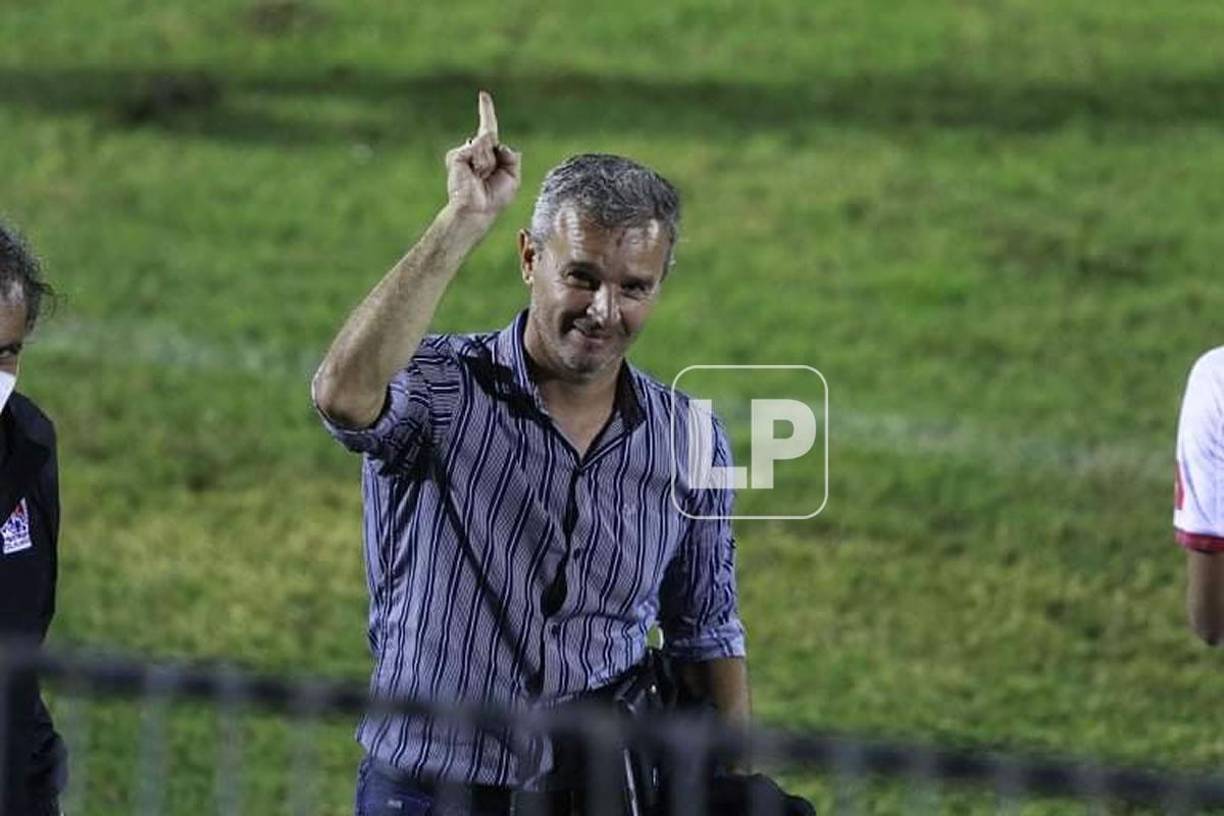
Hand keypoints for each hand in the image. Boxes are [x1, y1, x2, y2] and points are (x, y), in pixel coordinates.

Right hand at [445, 91, 520, 220]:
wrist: (479, 210)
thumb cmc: (495, 198)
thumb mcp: (513, 177)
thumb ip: (511, 157)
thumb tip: (499, 145)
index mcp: (488, 155)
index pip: (488, 128)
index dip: (486, 111)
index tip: (483, 94)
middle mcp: (474, 151)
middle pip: (490, 136)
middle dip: (492, 156)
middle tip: (486, 177)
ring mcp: (464, 152)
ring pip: (485, 142)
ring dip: (488, 162)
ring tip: (480, 177)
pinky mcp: (456, 155)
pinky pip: (475, 148)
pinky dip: (479, 162)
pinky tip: (473, 175)